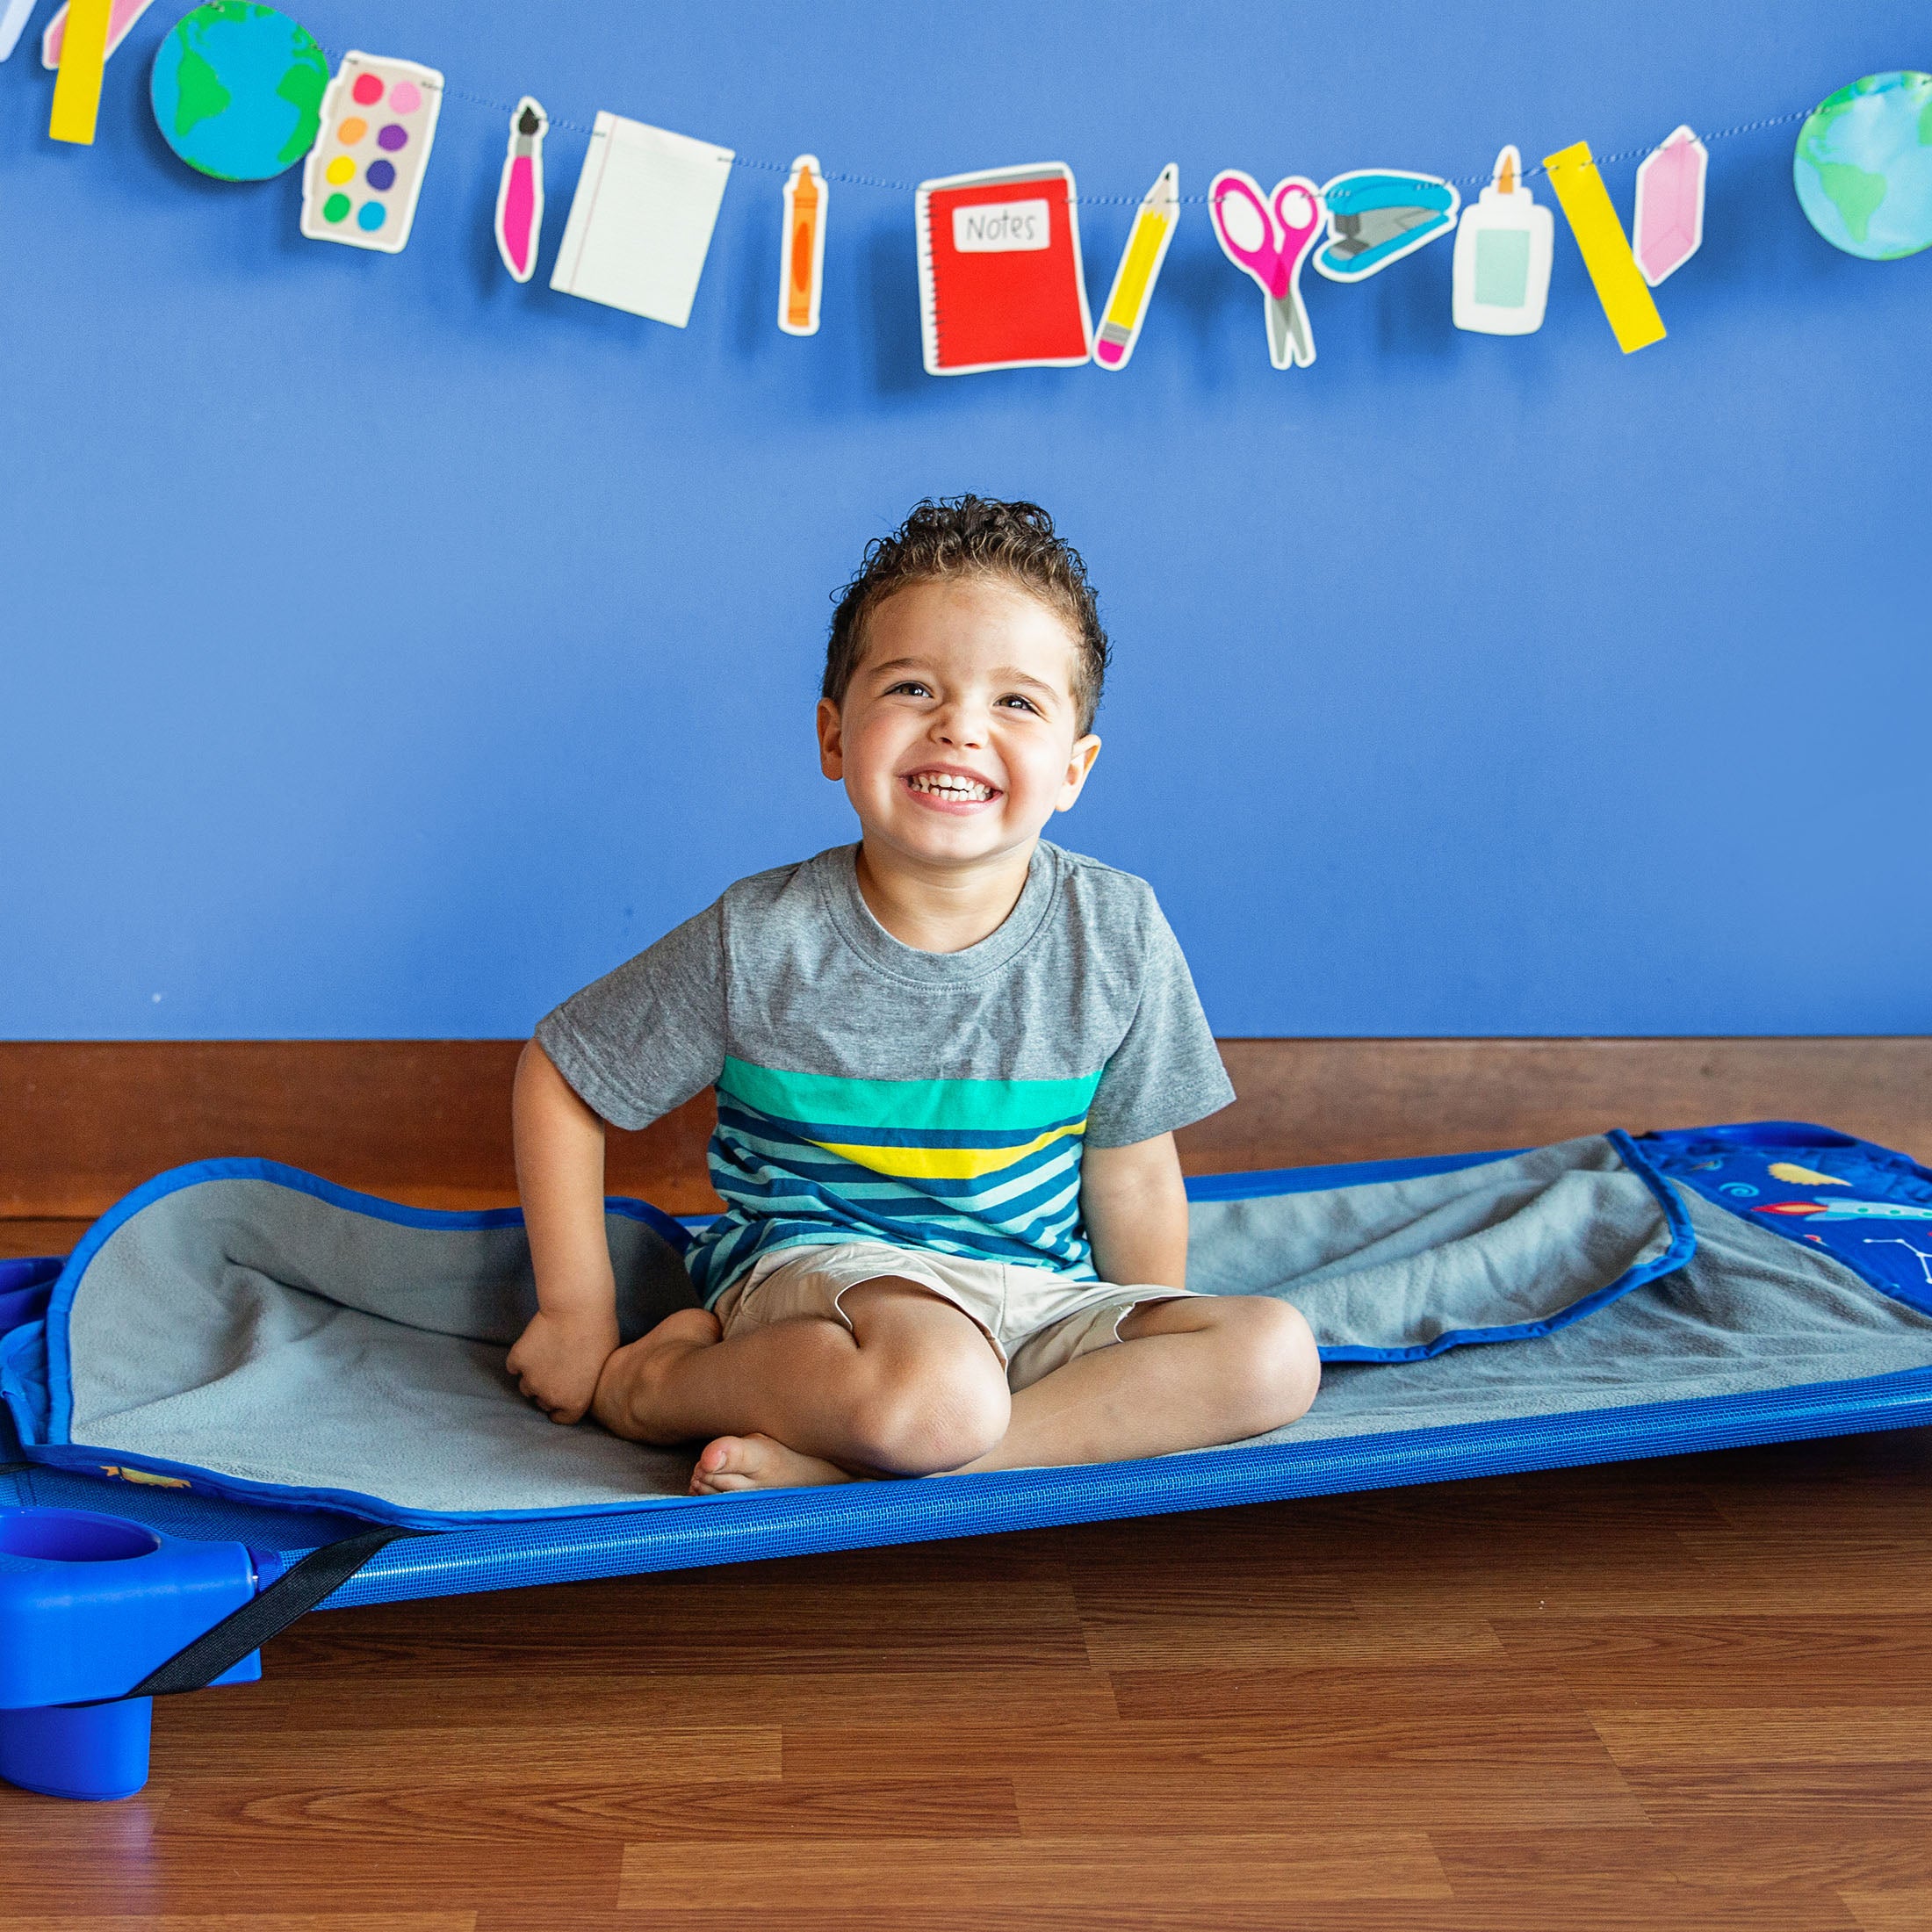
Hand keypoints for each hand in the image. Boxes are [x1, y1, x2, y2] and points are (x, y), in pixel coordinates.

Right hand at [506, 1305, 620, 1423]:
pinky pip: (514, 1365)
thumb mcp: (604, 1366)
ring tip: (546, 1357)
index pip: (562, 1418)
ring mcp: (531, 1379)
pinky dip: (521, 1358)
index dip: (562, 1409)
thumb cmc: (599, 1333)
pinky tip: (533, 1345)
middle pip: (542, 1402)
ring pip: (526, 1386)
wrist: (577, 1310)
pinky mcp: (518, 1361)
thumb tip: (583, 1384)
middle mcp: (550, 1397)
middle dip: (548, 1390)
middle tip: (556, 1371)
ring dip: (533, 1376)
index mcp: (574, 1402)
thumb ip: (588, 1383)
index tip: (561, 1399)